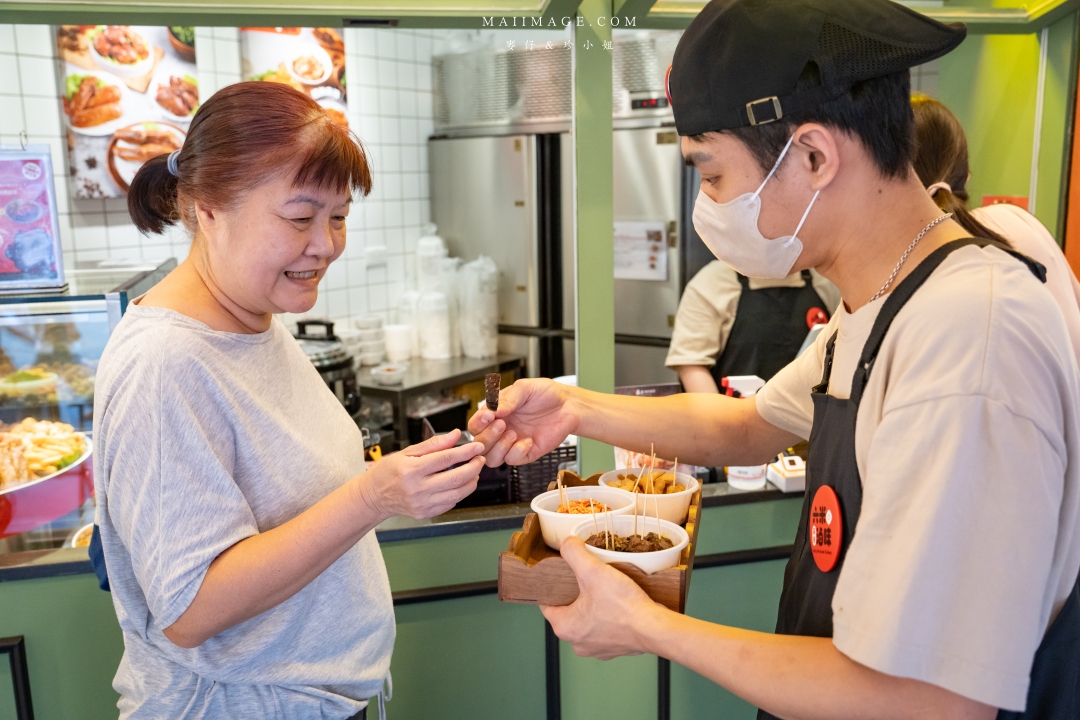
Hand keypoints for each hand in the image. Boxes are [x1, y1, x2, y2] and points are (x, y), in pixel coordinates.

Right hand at [355, 430, 484, 519]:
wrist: (374, 496)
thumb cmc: (388, 472)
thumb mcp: (407, 452)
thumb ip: (433, 444)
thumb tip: (454, 436)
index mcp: (411, 470)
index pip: (445, 459)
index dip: (465, 452)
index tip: (477, 446)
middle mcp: (417, 489)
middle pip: (455, 478)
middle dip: (473, 467)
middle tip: (480, 459)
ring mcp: (422, 503)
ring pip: (457, 494)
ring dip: (471, 481)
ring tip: (474, 471)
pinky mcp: (425, 513)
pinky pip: (450, 504)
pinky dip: (460, 493)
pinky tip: (461, 484)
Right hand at [467, 379, 578, 466]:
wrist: (568, 405)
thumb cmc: (546, 394)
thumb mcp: (525, 388)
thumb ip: (507, 399)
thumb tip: (493, 410)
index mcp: (496, 414)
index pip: (475, 425)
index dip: (478, 423)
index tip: (488, 415)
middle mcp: (501, 430)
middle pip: (479, 444)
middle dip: (487, 436)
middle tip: (502, 424)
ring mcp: (512, 443)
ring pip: (491, 458)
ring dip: (498, 448)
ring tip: (513, 433)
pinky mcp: (525, 453)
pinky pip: (512, 460)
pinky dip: (517, 452)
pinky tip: (528, 440)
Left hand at [540, 537, 667, 659]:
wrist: (655, 628)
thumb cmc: (622, 605)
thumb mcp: (593, 571)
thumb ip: (574, 553)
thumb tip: (567, 543)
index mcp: (565, 627)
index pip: (548, 603)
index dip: (553, 586)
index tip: (561, 575)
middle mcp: (578, 643)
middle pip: (569, 611)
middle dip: (576, 594)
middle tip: (586, 577)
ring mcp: (597, 649)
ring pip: (588, 620)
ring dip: (594, 605)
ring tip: (605, 588)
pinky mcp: (616, 648)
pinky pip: (607, 628)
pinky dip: (610, 616)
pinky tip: (619, 603)